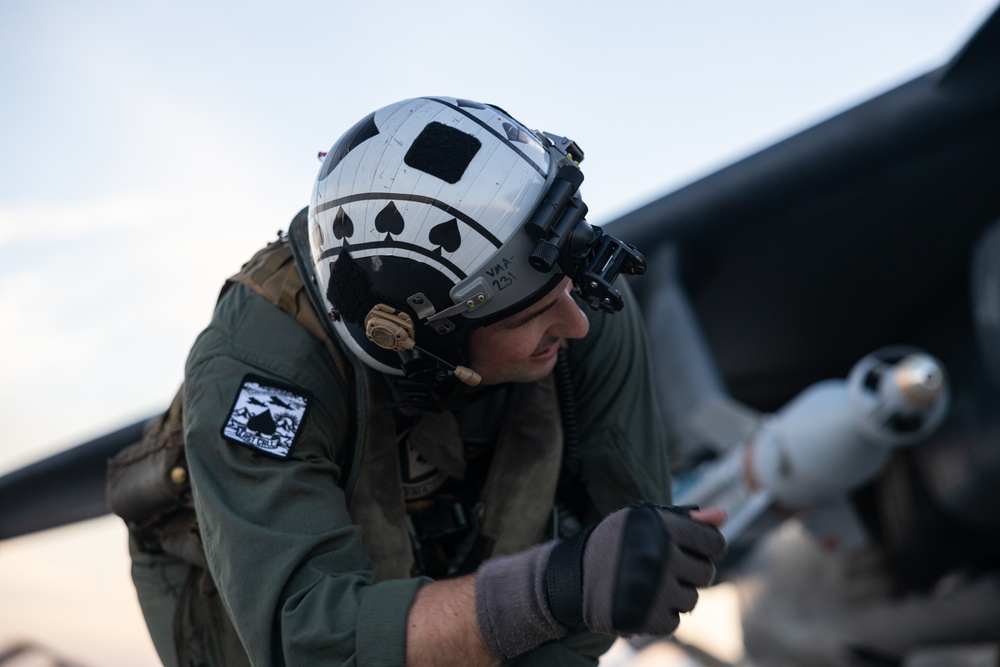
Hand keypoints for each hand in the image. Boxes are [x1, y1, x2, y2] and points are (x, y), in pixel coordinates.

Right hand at [573, 503, 725, 634]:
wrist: (574, 573)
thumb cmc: (617, 543)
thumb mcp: (646, 521)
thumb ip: (687, 519)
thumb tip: (723, 515)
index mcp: (662, 527)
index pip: (714, 542)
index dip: (705, 547)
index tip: (689, 549)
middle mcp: (660, 555)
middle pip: (706, 573)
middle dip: (690, 573)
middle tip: (665, 569)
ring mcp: (654, 588)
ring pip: (692, 600)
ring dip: (675, 596)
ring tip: (650, 585)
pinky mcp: (646, 616)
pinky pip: (674, 622)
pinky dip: (661, 616)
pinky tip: (643, 602)